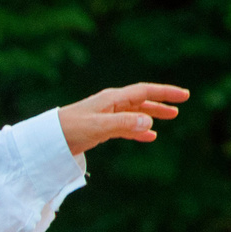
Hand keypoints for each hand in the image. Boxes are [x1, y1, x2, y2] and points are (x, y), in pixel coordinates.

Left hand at [58, 83, 186, 154]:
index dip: (164, 93)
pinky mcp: (99, 128)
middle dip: (161, 102)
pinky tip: (149, 136)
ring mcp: (105, 116)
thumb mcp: (99, 127)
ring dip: (152, 115)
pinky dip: (139, 130)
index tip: (183, 96)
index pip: (144, 91)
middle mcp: (111, 104)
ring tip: (170, 118)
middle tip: (180, 106)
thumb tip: (150, 121)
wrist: (46, 140)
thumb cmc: (70, 129)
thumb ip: (124, 123)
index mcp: (112, 99)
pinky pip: (125, 126)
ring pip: (135, 113)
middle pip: (141, 100)